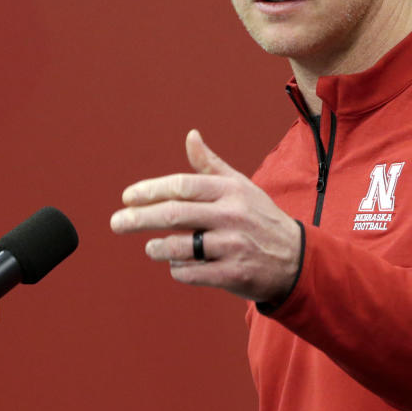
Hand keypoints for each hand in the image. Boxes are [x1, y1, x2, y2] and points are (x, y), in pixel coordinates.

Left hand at [110, 129, 301, 303]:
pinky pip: (191, 273)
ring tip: (151, 247)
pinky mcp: (233, 274)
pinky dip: (177, 268)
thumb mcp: (240, 186)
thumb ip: (210, 164)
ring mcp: (233, 246)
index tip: (127, 197)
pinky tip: (177, 263)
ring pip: (179, 247)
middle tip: (116, 222)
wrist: (295, 257)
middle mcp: (232, 216)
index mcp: (230, 190)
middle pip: (173, 215)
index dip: (149, 191)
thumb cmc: (259, 217)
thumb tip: (190, 135)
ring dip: (157, 248)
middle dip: (137, 219)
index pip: (181, 185)